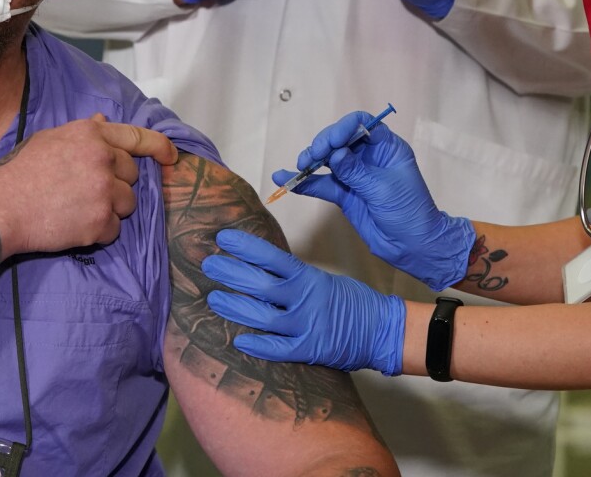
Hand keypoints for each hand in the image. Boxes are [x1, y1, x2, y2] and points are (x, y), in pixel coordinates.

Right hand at [0, 113, 177, 256]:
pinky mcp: (101, 221)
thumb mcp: (50, 139)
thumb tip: (104, 121)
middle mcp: (103, 159)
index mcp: (91, 135)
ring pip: (128, 204)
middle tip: (86, 191)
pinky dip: (99, 232)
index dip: (159, 147)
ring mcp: (104, 191)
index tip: (171, 157)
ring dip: (110, 210)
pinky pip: (115, 230)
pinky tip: (74, 225)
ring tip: (78, 209)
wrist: (1, 207)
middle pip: (132, 176)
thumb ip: (83, 133)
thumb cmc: (21, 172)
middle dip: (116, 185)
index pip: (137, 137)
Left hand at [202, 230, 404, 373]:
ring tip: (214, 298)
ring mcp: (306, 326)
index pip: (271, 257)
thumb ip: (293, 278)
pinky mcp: (310, 350)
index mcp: (308, 277)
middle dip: (231, 274)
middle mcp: (304, 299)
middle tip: (208, 265)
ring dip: (235, 307)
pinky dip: (258, 346)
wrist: (382, 329)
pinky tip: (239, 340)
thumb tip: (258, 269)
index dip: (245, 247)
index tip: (223, 239)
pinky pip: (278, 350)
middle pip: (260, 285)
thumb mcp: (322, 279)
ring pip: (262, 317)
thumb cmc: (350, 301)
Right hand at [273, 117, 473, 290]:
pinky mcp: (344, 194)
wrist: (413, 247)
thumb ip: (356, 171)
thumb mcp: (383, 188)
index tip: (332, 143)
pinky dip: (304, 182)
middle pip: (339, 139)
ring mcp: (354, 175)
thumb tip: (334, 155)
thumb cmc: (409, 213)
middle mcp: (369, 157)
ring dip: (310, 160)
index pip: (363, 124)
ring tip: (299, 166)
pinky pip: (321, 184)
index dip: (344, 128)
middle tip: (312, 157)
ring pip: (327, 160)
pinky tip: (284, 179)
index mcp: (387, 147)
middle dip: (323, 144)